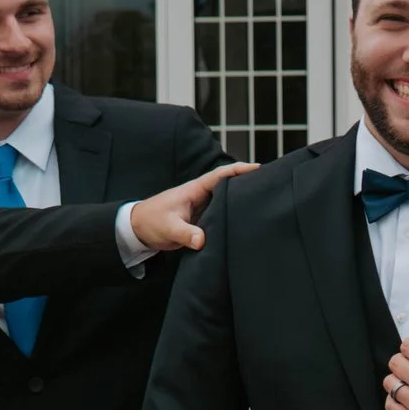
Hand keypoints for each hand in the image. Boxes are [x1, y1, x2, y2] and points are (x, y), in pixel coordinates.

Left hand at [130, 162, 257, 250]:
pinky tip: (245, 220)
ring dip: (241, 199)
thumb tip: (202, 241)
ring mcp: (203, 207)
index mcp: (195, 189)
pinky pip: (221, 214)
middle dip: (247, 182)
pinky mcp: (202, 220)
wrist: (138, 230)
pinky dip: (232, 215)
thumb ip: (186, 233)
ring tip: (264, 200)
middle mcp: (201, 195)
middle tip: (270, 183)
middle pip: (229, 185)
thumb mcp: (168, 227)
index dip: (239, 170)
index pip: (221, 175)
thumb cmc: (151, 222)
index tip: (258, 168)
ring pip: (226, 200)